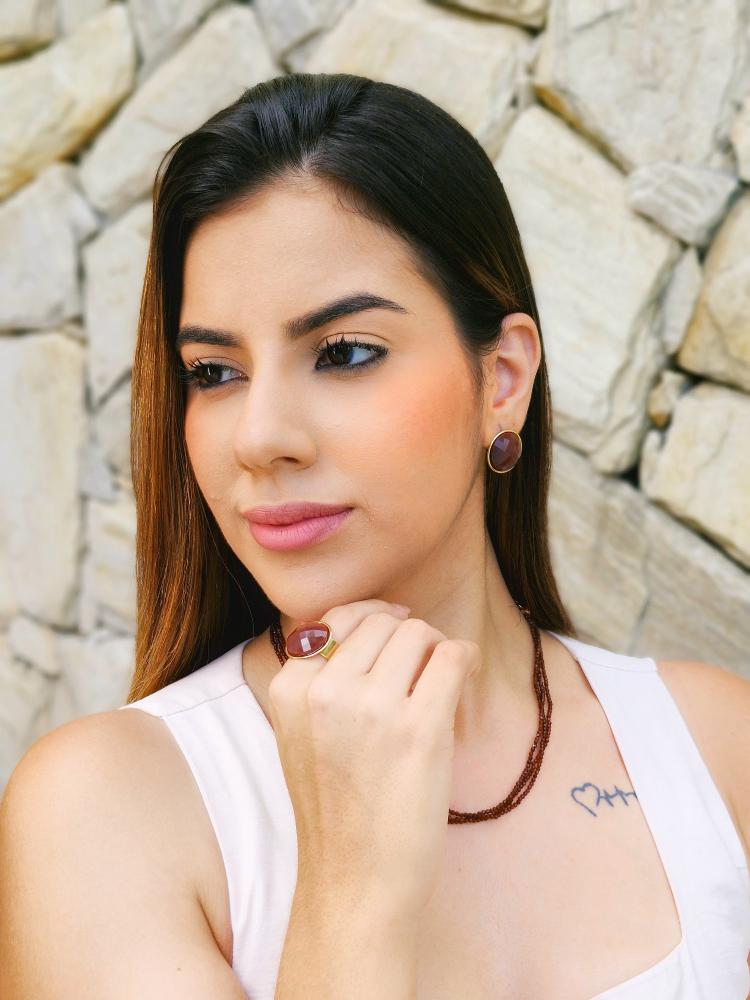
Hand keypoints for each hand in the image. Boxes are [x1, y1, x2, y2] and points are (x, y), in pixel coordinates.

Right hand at [266, 599, 479, 922]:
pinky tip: (465, 675)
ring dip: (436, 648)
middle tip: (423, 665)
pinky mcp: (419, 728)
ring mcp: (372, 708)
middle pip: (381, 623)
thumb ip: (321, 680)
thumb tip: (374, 620)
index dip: (372, 620)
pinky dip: (464, 659)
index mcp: (290, 689)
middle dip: (407, 636)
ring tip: (441, 678)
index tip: (395, 630)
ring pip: (418, 634)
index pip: (336, 618)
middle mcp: (325, 691)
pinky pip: (452, 657)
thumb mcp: (302, 735)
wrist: (354, 884)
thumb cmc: (336, 811)